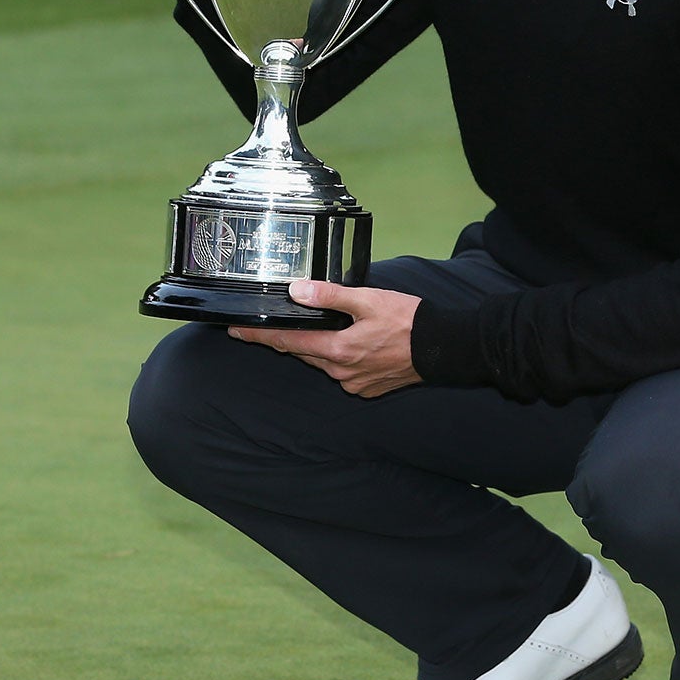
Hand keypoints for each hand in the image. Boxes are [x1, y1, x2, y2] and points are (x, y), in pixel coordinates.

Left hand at [230, 282, 423, 397]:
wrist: (442, 348)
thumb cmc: (409, 321)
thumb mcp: (368, 299)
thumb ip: (330, 295)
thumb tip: (297, 291)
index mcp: (338, 350)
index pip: (287, 343)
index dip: (259, 336)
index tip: (237, 331)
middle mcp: (341, 372)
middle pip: (303, 353)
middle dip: (287, 339)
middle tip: (270, 325)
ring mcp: (354, 383)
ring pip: (323, 361)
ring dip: (316, 347)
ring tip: (319, 329)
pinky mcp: (367, 388)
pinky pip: (342, 371)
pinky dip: (339, 357)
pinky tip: (351, 344)